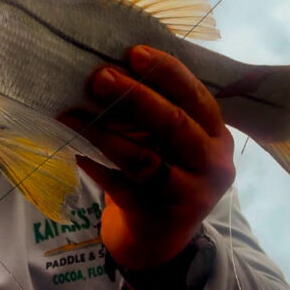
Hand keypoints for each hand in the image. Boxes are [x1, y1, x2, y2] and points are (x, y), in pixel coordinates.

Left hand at [60, 46, 234, 271]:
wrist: (159, 238)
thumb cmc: (163, 172)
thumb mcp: (172, 142)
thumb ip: (157, 109)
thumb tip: (113, 64)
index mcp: (217, 135)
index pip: (196, 96)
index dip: (166, 73)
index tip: (133, 52)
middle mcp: (213, 164)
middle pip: (174, 124)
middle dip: (135, 96)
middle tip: (99, 76)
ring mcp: (191, 194)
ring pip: (144, 158)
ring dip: (104, 133)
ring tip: (73, 114)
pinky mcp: (161, 217)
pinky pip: (122, 185)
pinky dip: (96, 165)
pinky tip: (75, 150)